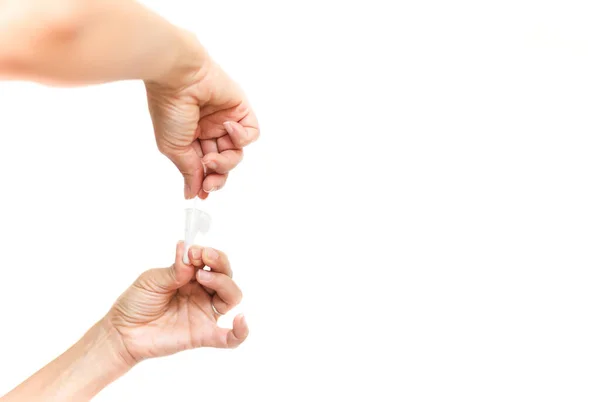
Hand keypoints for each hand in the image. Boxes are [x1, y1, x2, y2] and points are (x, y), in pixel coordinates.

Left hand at [104, 242, 247, 364]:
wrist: (122, 331)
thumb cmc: (136, 302)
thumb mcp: (152, 279)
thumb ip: (174, 269)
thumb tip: (187, 249)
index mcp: (192, 277)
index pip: (212, 261)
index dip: (208, 253)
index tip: (193, 251)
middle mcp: (203, 293)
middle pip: (226, 275)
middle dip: (218, 262)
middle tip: (200, 257)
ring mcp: (204, 313)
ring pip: (231, 296)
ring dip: (224, 282)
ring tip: (202, 276)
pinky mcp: (203, 335)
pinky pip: (229, 338)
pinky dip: (241, 331)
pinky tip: (242, 321)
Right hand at [145, 35, 259, 198]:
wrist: (178, 78)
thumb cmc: (169, 108)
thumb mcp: (174, 148)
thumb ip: (188, 171)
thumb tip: (191, 193)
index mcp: (191, 137)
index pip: (205, 165)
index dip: (207, 181)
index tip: (203, 193)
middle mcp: (209, 130)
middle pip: (223, 162)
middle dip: (218, 175)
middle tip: (209, 180)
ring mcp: (226, 120)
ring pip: (237, 152)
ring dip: (227, 161)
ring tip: (212, 156)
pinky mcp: (241, 110)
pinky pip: (251, 134)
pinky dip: (241, 137)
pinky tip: (227, 127)